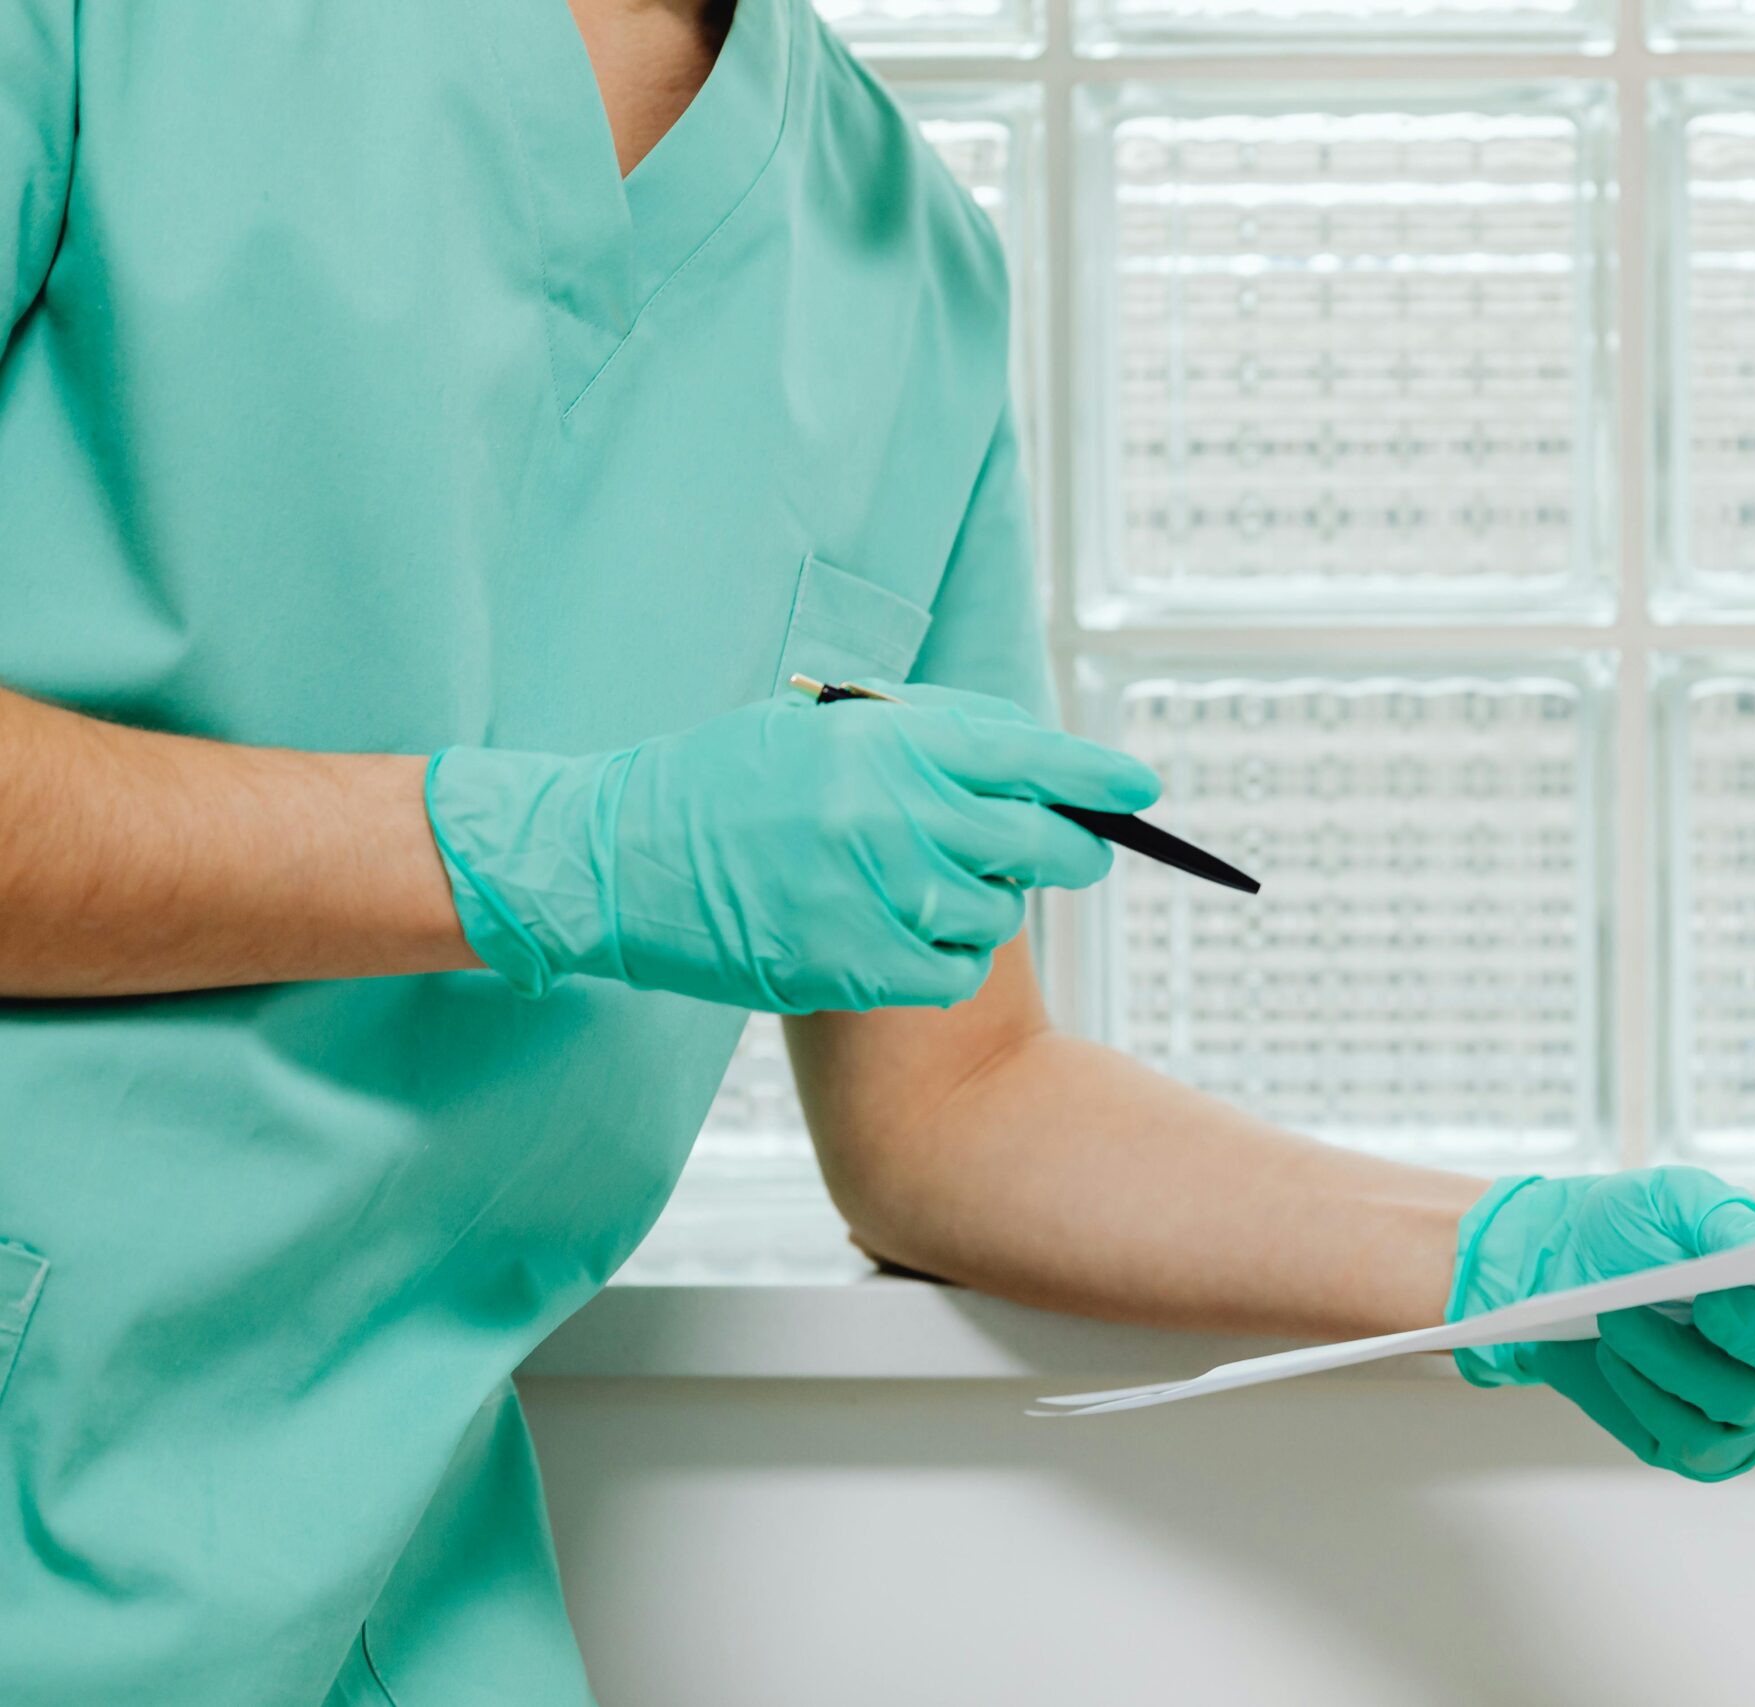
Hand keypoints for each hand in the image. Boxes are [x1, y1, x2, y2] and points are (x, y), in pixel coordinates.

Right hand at [425, 684, 1158, 1011]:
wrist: (612, 857)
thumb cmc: (720, 783)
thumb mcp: (820, 726)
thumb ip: (922, 733)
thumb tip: (1030, 751)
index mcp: (886, 742)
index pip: (1028, 755)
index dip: (1096, 776)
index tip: (1142, 788)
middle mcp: (891, 814)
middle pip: (1037, 842)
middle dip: (1073, 850)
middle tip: (1077, 854)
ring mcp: (872, 894)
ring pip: (996, 914)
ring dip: (986, 905)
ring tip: (927, 887)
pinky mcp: (851, 965)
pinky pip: (951, 971)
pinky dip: (946, 960)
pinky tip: (905, 937)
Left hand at [1447, 1168, 1754, 1482]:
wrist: (1555, 1279)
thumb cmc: (1628, 1232)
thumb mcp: (1669, 1202)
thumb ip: (1724, 1221)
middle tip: (1706, 1302)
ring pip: (1740, 1401)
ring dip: (1671, 1360)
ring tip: (1617, 1320)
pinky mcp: (1711, 1450)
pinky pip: (1693, 1439)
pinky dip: (1646, 1396)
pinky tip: (1615, 1358)